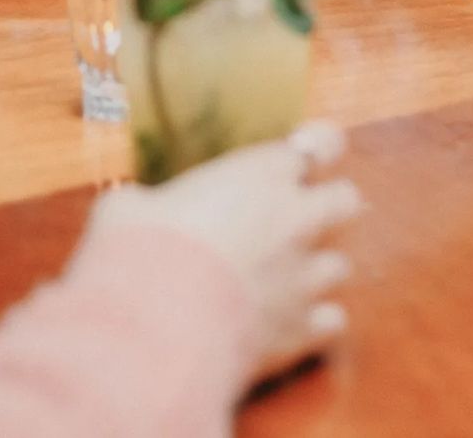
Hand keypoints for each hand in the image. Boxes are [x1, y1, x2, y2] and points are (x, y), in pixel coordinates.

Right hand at [90, 122, 358, 385]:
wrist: (156, 326)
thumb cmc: (141, 250)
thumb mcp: (129, 210)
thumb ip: (143, 202)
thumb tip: (126, 207)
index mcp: (263, 175)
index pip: (322, 144)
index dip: (320, 146)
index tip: (308, 151)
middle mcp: (296, 218)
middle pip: (346, 198)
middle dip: (330, 206)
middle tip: (301, 218)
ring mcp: (304, 275)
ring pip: (340, 264)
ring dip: (316, 270)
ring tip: (285, 281)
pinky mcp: (301, 328)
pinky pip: (331, 321)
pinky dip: (315, 323)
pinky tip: (289, 325)